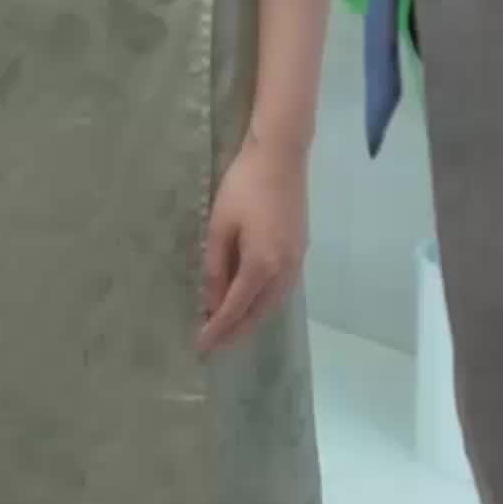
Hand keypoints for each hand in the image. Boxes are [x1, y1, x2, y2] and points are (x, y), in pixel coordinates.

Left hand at [198, 139, 307, 356]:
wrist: (281, 155)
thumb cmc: (244, 186)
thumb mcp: (220, 226)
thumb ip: (216, 267)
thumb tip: (213, 301)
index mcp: (262, 265)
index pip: (235, 309)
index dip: (217, 330)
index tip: (201, 348)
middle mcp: (284, 270)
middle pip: (259, 313)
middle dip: (236, 332)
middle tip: (215, 345)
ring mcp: (297, 261)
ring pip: (274, 304)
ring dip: (253, 320)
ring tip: (231, 330)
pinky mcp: (301, 250)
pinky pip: (283, 289)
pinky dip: (266, 304)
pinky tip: (254, 303)